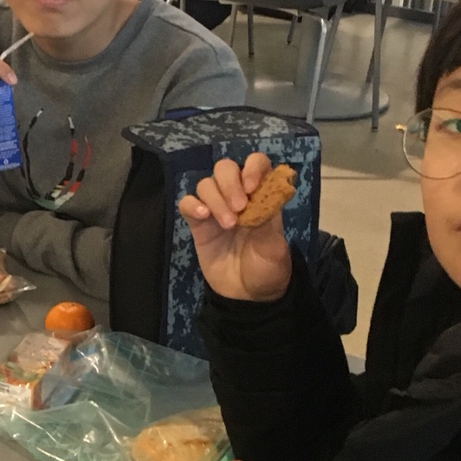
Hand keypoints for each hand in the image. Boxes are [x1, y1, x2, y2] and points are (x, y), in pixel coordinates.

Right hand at [175, 153, 293, 303]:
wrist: (247, 296)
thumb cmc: (267, 269)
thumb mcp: (273, 249)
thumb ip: (266, 224)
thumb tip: (257, 200)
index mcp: (261, 196)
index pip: (256, 164)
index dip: (253, 167)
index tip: (252, 186)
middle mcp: (237, 196)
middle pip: (225, 168)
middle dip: (231, 182)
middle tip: (239, 208)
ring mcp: (215, 209)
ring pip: (206, 184)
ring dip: (216, 198)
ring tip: (228, 225)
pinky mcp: (197, 223)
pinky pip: (187, 203)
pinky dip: (192, 204)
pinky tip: (202, 217)